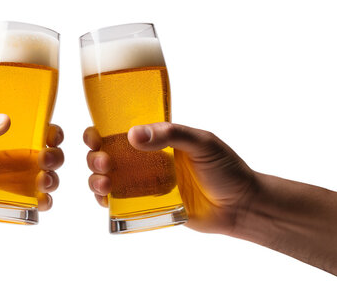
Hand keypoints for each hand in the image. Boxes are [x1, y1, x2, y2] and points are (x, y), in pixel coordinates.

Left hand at [0, 115, 63, 240]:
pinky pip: (33, 203)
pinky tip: (41, 200)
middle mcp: (5, 159)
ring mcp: (7, 183)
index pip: (29, 128)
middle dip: (55, 155)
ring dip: (53, 178)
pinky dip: (45, 201)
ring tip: (44, 182)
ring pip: (44, 177)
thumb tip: (6, 120)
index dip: (48, 129)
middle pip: (44, 152)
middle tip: (46, 160)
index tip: (52, 134)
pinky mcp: (6, 205)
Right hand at [84, 123, 256, 234]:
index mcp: (157, 139)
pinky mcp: (147, 206)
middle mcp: (146, 159)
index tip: (93, 136)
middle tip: (103, 163)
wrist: (242, 206)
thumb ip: (170, 134)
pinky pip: (118, 202)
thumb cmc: (226, 169)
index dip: (100, 131)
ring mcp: (145, 183)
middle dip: (95, 157)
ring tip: (103, 184)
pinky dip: (105, 200)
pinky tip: (105, 199)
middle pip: (107, 154)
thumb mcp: (202, 142)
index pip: (120, 129)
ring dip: (95, 179)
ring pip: (107, 178)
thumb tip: (132, 134)